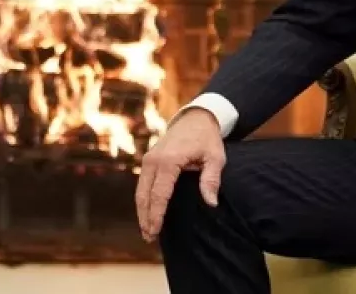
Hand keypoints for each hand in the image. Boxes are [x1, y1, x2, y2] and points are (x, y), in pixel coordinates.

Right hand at [135, 107, 224, 242]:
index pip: (160, 194)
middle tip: (149, 237)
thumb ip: (211, 180)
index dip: (157, 214)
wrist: (195, 118)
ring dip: (142, 211)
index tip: (155, 231)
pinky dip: (143, 200)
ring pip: (140, 190)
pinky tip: (148, 213)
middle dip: (145, 217)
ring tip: (146, 230)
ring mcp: (149, 159)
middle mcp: (154, 160)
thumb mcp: (215, 157)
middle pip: (144, 195)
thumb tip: (211, 203)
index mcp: (169, 161)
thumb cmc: (207, 139)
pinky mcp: (148, 160)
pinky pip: (142, 184)